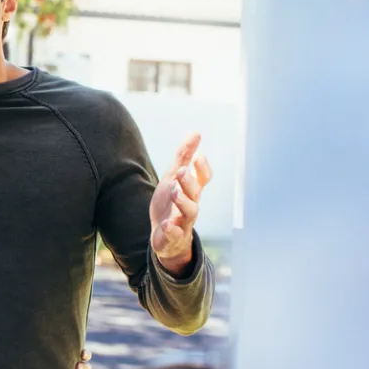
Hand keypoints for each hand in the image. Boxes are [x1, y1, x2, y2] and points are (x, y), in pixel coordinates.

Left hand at [149, 133, 213, 274]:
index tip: (198, 157)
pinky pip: (175, 234)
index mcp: (191, 192)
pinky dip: (172, 229)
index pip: (203, 179)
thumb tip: (196, 133)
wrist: (164, 236)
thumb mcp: (173, 178)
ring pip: (189, 212)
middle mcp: (191, 205)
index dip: (202, 169)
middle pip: (195, 193)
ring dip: (182, 201)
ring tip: (173, 191)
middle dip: (189, 182)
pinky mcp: (172, 236)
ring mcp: (182, 221)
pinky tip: (166, 224)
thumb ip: (184, 157)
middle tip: (180, 171)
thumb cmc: (171, 203)